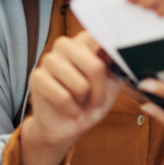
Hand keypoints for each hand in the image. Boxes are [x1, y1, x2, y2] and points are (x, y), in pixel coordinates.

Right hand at [19, 32, 121, 164]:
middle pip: (94, 66)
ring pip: (80, 84)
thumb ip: (117, 65)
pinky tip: (70, 110)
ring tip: (79, 102)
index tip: (113, 72)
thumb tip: (126, 52)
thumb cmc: (90, 101)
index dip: (110, 58)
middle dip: (99, 90)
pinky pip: (63, 96)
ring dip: (84, 100)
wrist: (67, 126)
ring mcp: (49, 60)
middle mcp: (65, 45)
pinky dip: (71, 110)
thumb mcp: (111, 83)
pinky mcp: (37, 78)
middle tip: (96, 99)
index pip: (100, 39)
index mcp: (83, 42)